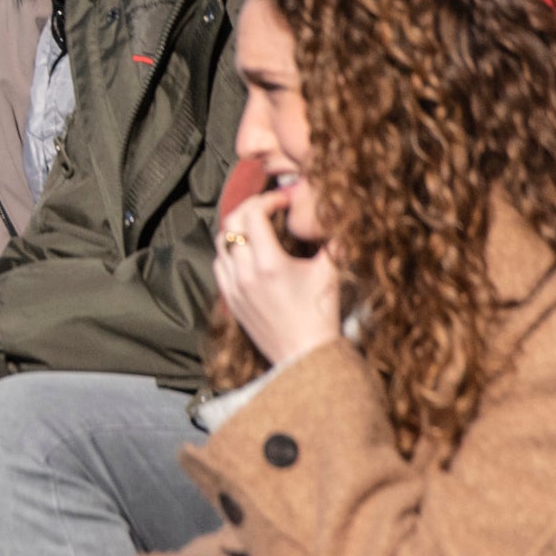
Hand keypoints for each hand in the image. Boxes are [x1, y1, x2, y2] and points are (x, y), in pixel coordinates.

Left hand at [213, 193, 343, 368]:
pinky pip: (219, 265)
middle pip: (231, 223)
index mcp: (268, 263)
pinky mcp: (230, 300)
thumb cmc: (319, 317)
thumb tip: (336, 217)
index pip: (254, 214)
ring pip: (221, 243)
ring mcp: (233, 287)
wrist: (303, 356)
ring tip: (256, 226)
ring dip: (236, 228)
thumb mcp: (330, 273)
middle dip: (249, 207)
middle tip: (267, 206)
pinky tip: (247, 252)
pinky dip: (229, 251)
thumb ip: (333, 240)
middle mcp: (244, 273)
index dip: (268, 199)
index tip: (282, 199)